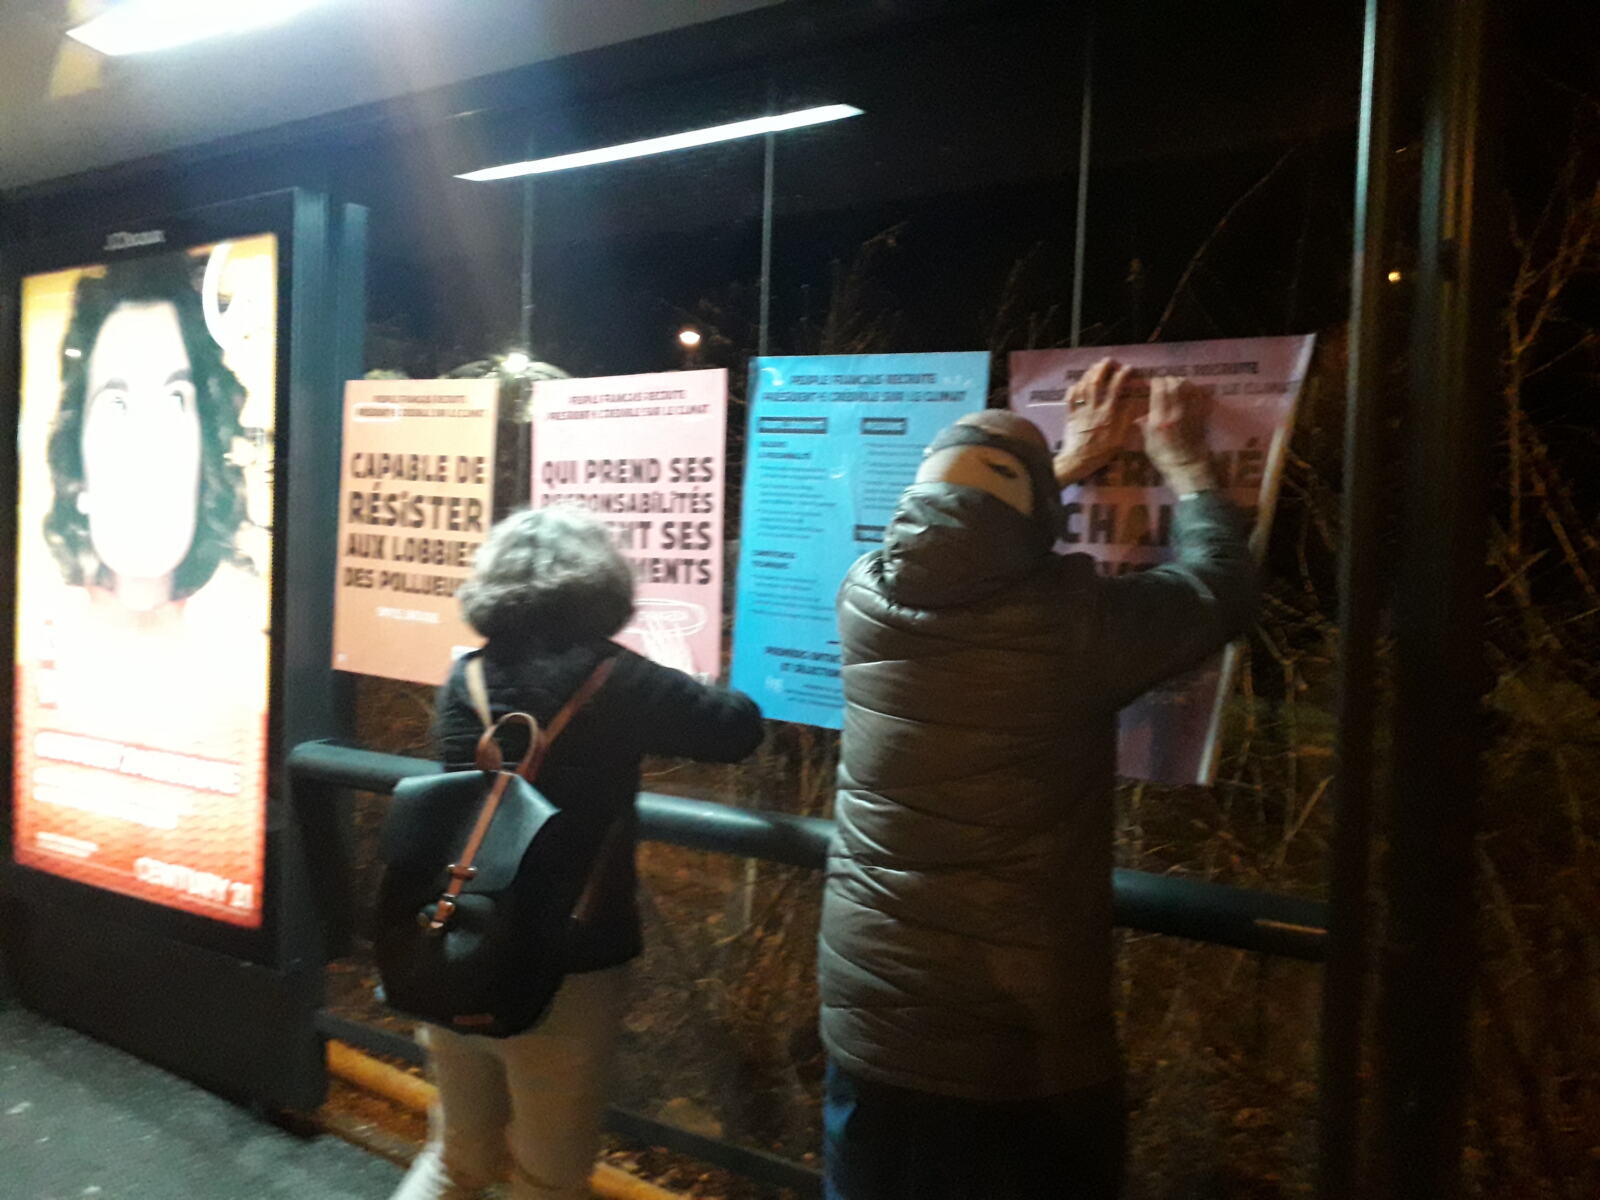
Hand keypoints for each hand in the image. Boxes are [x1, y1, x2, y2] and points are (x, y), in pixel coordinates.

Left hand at [1054, 358, 1135, 485]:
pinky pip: (1070, 398)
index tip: (1128, 368)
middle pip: (1097, 382)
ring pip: (1083, 387)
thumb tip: (1131, 402)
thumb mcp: (1120, 438)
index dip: (1122, 375)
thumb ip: (1126, 419)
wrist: (1078, 461)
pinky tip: (1078, 383)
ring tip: (1095, 367)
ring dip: (1089, 374)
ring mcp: (1080, 410)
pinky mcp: (1070, 415)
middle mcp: (1093, 408)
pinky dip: (1074, 388)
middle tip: (1109, 360)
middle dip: (1103, 368)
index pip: (1116, 388)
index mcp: (1108, 413)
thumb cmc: (1102, 452)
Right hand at [1142, 377, 1216, 493]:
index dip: (1156, 382)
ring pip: (1188, 387)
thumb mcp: (1148, 444)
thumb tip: (1139, 417)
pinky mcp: (1202, 415)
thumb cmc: (1165, 458)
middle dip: (1168, 379)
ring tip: (1177, 384)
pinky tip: (1191, 391)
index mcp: (1160, 419)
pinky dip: (1196, 389)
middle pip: (1174, 384)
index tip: (1153, 383)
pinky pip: (1201, 395)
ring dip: (1181, 382)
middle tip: (1165, 382)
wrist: (1188, 467)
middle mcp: (1176, 412)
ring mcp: (1191, 413)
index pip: (1159, 390)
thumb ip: (1145, 427)